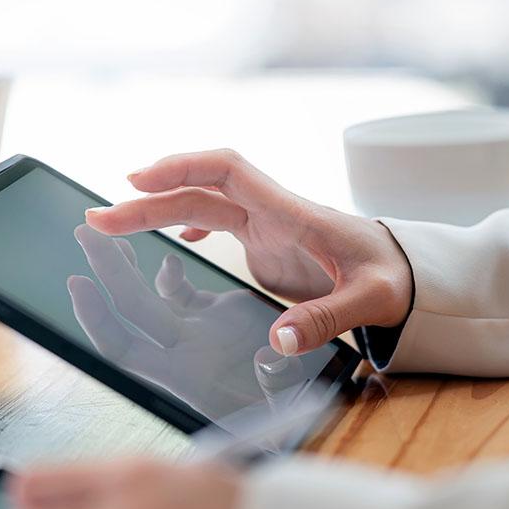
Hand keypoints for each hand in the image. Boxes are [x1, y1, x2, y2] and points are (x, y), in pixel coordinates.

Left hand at [69, 225, 304, 423]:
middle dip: (106, 271)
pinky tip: (168, 259)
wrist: (308, 402)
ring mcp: (197, 334)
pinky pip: (179, 295)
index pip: (125, 348)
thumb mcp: (293, 398)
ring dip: (126, 269)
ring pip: (148, 298)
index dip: (97, 319)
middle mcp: (184, 353)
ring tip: (106, 236)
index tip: (79, 283)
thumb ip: (279, 382)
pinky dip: (169, 275)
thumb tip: (265, 359)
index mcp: (189, 375)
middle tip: (84, 233)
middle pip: (131, 310)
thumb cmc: (297, 409)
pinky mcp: (217, 318)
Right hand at [86, 149, 412, 355]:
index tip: (137, 180)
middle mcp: (272, 213)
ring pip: (200, 206)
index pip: (229, 172)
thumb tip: (279, 339)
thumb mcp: (371, 301)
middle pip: (199, 192)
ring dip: (157, 212)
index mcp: (291, 214)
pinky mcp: (265, 242)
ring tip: (114, 225)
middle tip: (99, 219)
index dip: (182, 168)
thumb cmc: (394, 278)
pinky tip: (174, 244)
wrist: (409, 270)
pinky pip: (217, 222)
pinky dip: (188, 226)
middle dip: (147, 200)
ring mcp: (266, 226)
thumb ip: (328, 317)